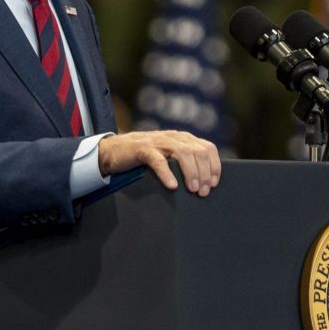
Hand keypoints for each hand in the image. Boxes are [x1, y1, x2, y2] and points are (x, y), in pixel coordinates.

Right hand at [96, 131, 221, 195]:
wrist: (113, 151)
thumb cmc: (144, 157)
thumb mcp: (168, 157)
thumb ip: (184, 162)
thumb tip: (204, 182)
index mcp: (183, 139)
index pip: (208, 148)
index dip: (215, 166)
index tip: (214, 183)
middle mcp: (174, 137)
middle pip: (198, 152)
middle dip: (205, 173)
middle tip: (204, 191)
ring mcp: (158, 142)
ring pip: (183, 153)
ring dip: (191, 172)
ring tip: (193, 189)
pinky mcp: (143, 149)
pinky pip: (158, 161)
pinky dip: (167, 173)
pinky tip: (172, 185)